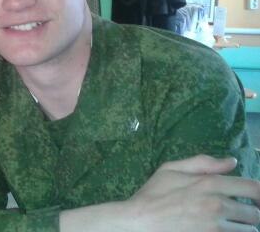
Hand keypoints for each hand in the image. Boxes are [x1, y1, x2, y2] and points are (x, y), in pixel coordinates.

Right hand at [127, 154, 259, 230]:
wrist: (139, 221)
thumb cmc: (153, 193)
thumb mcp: (170, 168)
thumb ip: (202, 162)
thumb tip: (231, 161)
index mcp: (209, 184)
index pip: (253, 188)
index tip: (256, 198)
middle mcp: (218, 205)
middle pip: (255, 213)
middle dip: (252, 213)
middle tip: (243, 213)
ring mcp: (215, 227)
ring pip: (249, 230)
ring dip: (244, 227)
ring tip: (232, 224)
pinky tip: (224, 229)